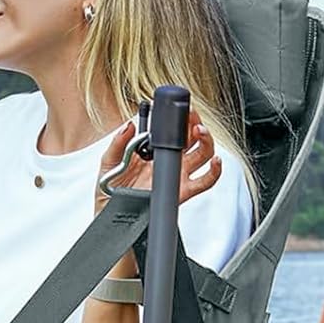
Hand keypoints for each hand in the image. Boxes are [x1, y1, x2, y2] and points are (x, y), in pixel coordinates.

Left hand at [94, 107, 221, 215]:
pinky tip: (215, 161)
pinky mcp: (182, 191)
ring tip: (199, 132)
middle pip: (191, 137)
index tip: (177, 107)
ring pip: (203, 153)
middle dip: (194, 123)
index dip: (178, 117)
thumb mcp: (108, 163)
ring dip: (206, 140)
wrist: (109, 215)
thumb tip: (130, 124)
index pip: (172, 129)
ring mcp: (177, 175)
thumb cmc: (108, 191)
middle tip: (190, 117)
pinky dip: (215, 171)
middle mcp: (168, 160)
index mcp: (153, 150)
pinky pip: (205, 182)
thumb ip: (118, 143)